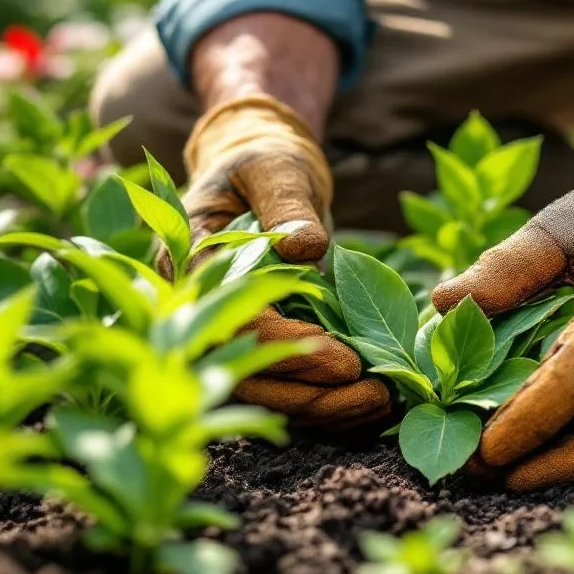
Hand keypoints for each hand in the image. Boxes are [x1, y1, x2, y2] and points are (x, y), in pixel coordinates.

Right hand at [164, 95, 389, 427]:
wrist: (259, 175)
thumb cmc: (264, 165)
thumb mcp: (275, 169)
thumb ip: (286, 204)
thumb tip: (306, 246)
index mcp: (191, 261)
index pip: (231, 321)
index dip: (285, 347)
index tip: (344, 359)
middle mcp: (198, 308)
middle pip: (244, 372)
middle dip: (309, 394)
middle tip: (374, 396)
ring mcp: (225, 331)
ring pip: (263, 390)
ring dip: (321, 408)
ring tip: (382, 404)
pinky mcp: (255, 343)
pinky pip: (282, 385)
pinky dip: (324, 401)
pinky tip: (371, 405)